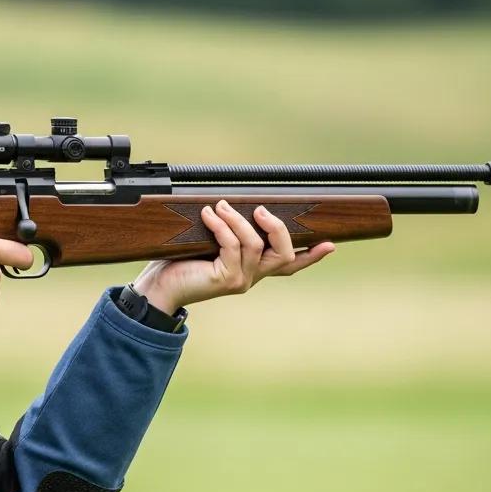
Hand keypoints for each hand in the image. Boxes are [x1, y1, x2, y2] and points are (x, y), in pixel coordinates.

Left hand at [132, 200, 334, 313]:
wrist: (160, 287)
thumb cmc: (182, 262)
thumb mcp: (211, 244)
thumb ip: (230, 232)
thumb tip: (236, 204)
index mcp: (254, 270)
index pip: (290, 265)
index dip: (312, 256)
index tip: (330, 244)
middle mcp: (252, 277)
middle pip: (285, 255)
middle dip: (277, 228)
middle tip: (260, 210)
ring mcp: (241, 280)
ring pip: (256, 245)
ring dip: (238, 220)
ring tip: (220, 206)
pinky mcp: (226, 279)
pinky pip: (232, 246)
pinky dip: (222, 226)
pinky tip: (209, 214)